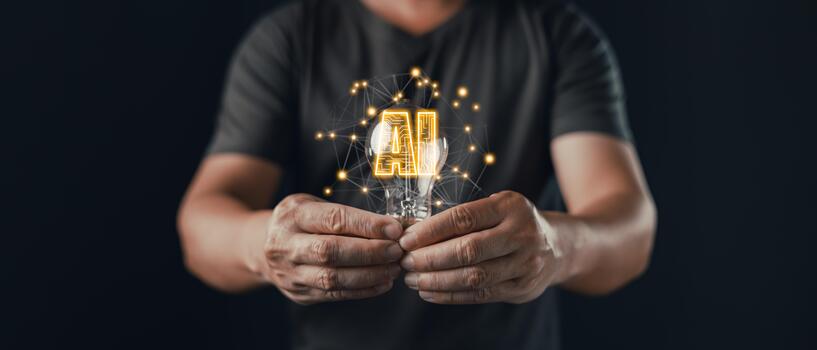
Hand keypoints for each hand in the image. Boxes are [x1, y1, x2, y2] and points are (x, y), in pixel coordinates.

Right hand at [260, 194, 404, 304]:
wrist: (261, 246)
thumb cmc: (300, 222)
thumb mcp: (315, 207)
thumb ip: (351, 216)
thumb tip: (397, 225)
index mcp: (293, 215)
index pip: (333, 219)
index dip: (366, 225)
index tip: (394, 229)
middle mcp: (286, 244)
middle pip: (330, 251)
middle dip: (369, 252)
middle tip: (397, 251)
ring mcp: (290, 272)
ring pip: (332, 278)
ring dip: (369, 274)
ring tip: (394, 268)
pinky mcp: (299, 293)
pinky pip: (334, 294)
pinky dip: (362, 290)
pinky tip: (382, 282)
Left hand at [398, 191, 566, 303]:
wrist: (558, 247)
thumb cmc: (512, 223)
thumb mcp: (495, 208)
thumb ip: (459, 218)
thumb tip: (408, 229)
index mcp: (510, 207)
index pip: (464, 217)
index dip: (431, 230)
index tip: (406, 240)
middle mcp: (522, 234)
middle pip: (468, 250)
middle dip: (430, 258)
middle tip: (406, 262)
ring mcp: (526, 264)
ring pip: (474, 276)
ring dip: (437, 280)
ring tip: (413, 279)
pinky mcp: (522, 288)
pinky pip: (481, 294)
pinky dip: (451, 295)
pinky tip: (430, 292)